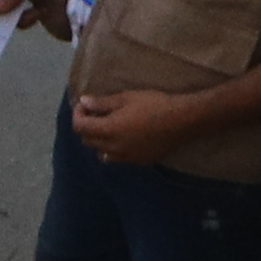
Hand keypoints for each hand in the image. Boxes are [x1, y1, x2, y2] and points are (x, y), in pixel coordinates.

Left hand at [67, 85, 202, 170]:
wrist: (183, 120)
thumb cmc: (154, 104)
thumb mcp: (126, 98)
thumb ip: (102, 103)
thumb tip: (83, 102)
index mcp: (108, 130)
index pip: (80, 127)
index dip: (78, 114)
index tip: (85, 104)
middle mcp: (114, 148)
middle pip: (88, 141)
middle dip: (87, 126)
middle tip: (98, 112)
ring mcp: (127, 157)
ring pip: (101, 152)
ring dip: (100, 140)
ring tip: (111, 126)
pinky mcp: (139, 161)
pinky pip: (118, 158)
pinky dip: (114, 149)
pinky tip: (126, 137)